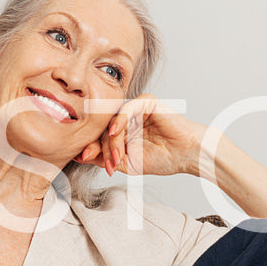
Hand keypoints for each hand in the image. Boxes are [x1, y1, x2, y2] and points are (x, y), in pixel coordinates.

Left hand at [73, 94, 205, 179]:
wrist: (186, 155)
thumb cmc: (162, 158)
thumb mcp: (127, 163)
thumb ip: (105, 158)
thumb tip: (80, 156)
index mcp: (120, 131)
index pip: (98, 136)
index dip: (89, 146)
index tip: (80, 158)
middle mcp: (125, 118)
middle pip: (102, 128)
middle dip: (101, 147)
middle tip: (107, 164)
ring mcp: (135, 109)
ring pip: (113, 121)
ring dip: (112, 141)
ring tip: (118, 157)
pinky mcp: (146, 102)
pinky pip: (127, 108)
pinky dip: (119, 120)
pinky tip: (115, 132)